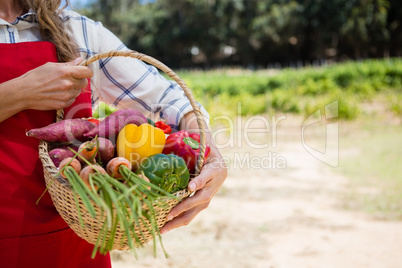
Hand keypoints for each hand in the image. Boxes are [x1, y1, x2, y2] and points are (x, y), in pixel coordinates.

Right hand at [20, 57, 92, 110]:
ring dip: (73, 89)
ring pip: (78, 91)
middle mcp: (68, 84)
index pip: (87, 72)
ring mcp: (66, 95)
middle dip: (79, 80)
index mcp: (65, 72)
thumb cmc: (35, 77)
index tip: (82, 72)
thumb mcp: (50, 66)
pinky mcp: (63, 104)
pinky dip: (68, 97)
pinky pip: (72, 100)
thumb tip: (79, 60)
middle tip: (69, 80)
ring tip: (60, 87)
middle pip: (84, 82)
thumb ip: (67, 64)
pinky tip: (58, 94)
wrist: (24, 92)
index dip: (86, 71)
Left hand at [160, 112, 227, 233]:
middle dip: (183, 208)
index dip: (199, 182)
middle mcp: (213, 185)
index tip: (191, 187)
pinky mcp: (203, 203)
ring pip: (195, 211)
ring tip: (163, 228)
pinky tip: (166, 227)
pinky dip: (179, 221)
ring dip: (179, 220)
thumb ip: (190, 145)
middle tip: (169, 214)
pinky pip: (191, 214)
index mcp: (214, 170)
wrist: (218, 164)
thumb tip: (167, 137)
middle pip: (200, 199)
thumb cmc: (205, 152)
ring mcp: (208, 197)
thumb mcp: (201, 146)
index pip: (206, 176)